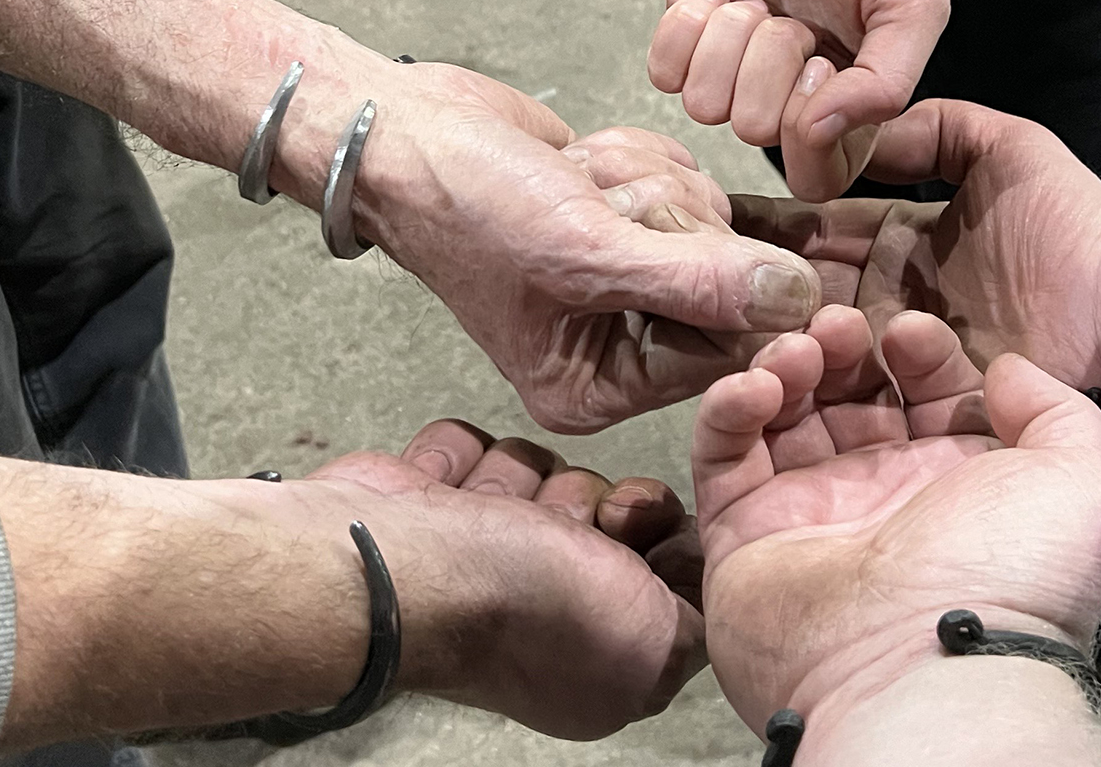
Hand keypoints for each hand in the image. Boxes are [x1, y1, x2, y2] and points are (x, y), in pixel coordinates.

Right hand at [0, 416, 704, 748]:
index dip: (659, 533)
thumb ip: (693, 619)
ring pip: (546, 469)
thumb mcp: (654, 643)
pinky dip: (459, 459)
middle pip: (604, 508)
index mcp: (592, 652)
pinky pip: (473, 448)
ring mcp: (480, 550)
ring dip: (523, 479)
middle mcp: (539, 606)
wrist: (396, 570)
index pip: (659, 565)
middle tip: (566, 521)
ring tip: (492, 510)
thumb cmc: (522, 609)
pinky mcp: (430, 502)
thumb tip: (703, 597)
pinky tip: (448, 486)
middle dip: (589, 500)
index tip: (636, 525)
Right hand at [286, 54, 821, 435]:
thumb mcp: (585, 254)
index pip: (723, 352)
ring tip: (576, 183)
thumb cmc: (468, 207)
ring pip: (709, 219)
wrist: (406, 132)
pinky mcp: (631, 219)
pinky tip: (578, 163)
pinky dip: (638, 157)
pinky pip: (685, 180)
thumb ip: (699, 283)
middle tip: (597, 204)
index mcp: (599, 387)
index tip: (680, 234)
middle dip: (667, 220)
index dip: (727, 285)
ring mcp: (628, 279)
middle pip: (727, 280)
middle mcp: (620, 345)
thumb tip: (800, 300)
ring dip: (646, 181)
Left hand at [648, 0, 947, 201]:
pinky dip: (690, 26)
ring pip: (706, 105)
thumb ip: (888, 83)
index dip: (811, 131)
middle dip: (774, 60)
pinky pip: (664, 72)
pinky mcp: (686, 38)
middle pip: (755, 132)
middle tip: (799, 14)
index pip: (816, 175)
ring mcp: (733, 71)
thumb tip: (824, 134)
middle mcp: (789, 98)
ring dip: (734, 38)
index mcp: (851, 106)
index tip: (825, 65)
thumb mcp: (913, 1)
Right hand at [692, 306, 1100, 732]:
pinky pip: (721, 456)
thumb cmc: (1009, 579)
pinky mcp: (743, 534)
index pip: (927, 391)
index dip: (918, 349)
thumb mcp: (1082, 482)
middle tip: (841, 327)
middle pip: (850, 393)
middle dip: (845, 346)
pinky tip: (754, 386)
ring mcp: (808, 514)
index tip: (908, 330)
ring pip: (782, 414)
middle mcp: (881, 494)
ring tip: (799, 353)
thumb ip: (1056, 409)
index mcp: (957, 482)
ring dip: (787, 364)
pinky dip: (728, 408)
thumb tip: (1006, 369)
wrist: (922, 671)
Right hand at [729, 98, 1100, 456]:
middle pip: (805, 294)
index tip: (713, 215)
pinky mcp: (901, 418)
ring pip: (806, 350)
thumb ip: (942, 126)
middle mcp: (890, 311)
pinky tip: (748, 371)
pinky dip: (781, 390)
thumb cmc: (1076, 239)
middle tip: (696, 268)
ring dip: (765, 332)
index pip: (823, 235)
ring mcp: (893, 370)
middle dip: (754, 281)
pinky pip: (832, 403)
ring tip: (722, 316)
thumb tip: (862, 124)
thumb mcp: (1013, 151)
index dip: (775, 225)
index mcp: (908, 250)